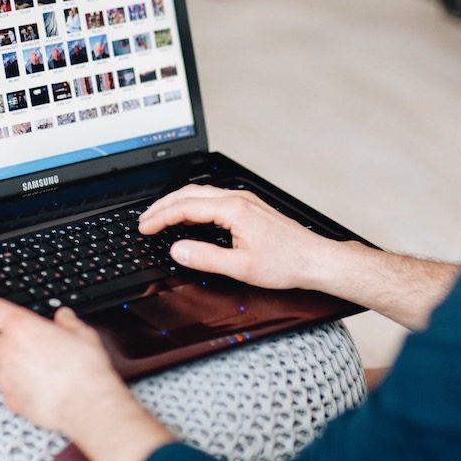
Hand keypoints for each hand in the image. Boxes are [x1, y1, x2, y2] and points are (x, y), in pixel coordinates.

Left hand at [0, 288, 131, 435]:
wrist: (87, 405)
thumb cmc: (85, 369)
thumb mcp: (82, 334)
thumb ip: (67, 323)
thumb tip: (63, 317)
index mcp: (22, 327)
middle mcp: (7, 350)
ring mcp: (6, 377)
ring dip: (5, 362)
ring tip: (34, 367)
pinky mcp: (11, 399)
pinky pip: (9, 387)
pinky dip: (18, 384)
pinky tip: (38, 386)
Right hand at [138, 184, 337, 290]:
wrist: (315, 259)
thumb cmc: (286, 263)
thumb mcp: (241, 267)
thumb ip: (205, 257)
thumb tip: (178, 250)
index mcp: (233, 209)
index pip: (185, 207)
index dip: (160, 217)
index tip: (144, 228)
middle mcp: (238, 199)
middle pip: (189, 193)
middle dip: (163, 205)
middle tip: (144, 220)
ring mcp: (245, 200)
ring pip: (201, 194)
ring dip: (177, 203)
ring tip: (160, 216)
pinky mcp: (250, 207)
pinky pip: (213, 199)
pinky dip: (193, 205)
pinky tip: (189, 217)